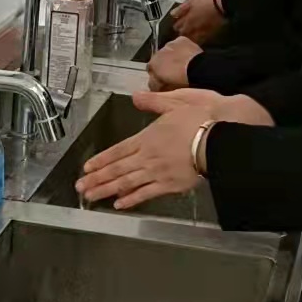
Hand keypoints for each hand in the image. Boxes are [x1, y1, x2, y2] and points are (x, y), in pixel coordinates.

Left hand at [75, 90, 271, 209]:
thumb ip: (153, 102)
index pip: (118, 150)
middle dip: (97, 179)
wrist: (221, 138)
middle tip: (80, 187)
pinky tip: (119, 204)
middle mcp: (148, 156)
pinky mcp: (171, 185)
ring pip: (127, 183)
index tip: (86, 168)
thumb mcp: (176, 102)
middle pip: (117, 169)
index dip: (101, 160)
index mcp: (148, 136)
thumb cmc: (201, 118)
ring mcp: (158, 172)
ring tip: (91, 196)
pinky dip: (131, 199)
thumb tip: (135, 97)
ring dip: (107, 190)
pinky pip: (146, 194)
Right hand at [147, 37, 202, 89]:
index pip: (150, 69)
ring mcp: (170, 44)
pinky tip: (187, 56)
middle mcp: (158, 52)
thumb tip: (153, 82)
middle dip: (164, 65)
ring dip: (173, 57)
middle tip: (173, 72)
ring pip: (169, 51)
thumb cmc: (180, 80)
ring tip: (181, 65)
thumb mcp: (165, 86)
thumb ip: (155, 83)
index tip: (163, 80)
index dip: (156, 75)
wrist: (197, 68)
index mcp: (152, 64)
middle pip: (159, 59)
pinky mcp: (181, 39)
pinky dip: (181, 49)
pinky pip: (179, 45)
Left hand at [170, 0, 226, 42]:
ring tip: (191, 32)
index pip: (177, 26)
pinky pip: (202, 39)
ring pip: (192, 38)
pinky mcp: (211, 34)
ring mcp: (202, 32)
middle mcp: (193, 29)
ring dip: (190, 36)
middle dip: (182, 31)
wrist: (223, 5)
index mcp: (187, 20)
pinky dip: (199, 37)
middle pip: (184, 34)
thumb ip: (181, 9)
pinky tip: (200, 34)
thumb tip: (173, 14)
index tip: (176, 23)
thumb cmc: (207, 1)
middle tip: (182, 28)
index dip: (176, 24)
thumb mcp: (192, 1)